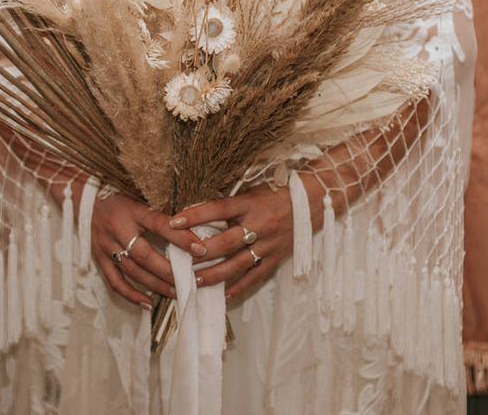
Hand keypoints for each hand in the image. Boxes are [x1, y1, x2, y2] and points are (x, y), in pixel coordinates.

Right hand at [92, 193, 206, 308]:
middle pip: (144, 254)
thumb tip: (190, 227)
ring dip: (156, 284)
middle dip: (169, 270)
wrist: (85, 197)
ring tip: (177, 292)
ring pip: (132, 271)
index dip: (180, 237)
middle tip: (191, 280)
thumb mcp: (139, 197)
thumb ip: (159, 214)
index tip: (200, 249)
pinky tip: (148, 303)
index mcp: (131, 210)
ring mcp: (106, 245)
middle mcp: (117, 229)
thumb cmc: (119, 196)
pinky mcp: (98, 257)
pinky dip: (131, 294)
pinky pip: (114, 281)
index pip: (159, 224)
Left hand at [169, 183, 319, 299]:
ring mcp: (269, 244)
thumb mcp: (252, 192)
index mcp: (250, 204)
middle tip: (180, 260)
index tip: (173, 222)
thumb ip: (230, 205)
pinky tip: (225, 294)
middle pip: (226, 242)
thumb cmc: (277, 192)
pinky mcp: (277, 258)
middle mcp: (259, 225)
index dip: (195, 216)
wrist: (314, 200)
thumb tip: (200, 216)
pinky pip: (256, 275)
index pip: (218, 209)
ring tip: (196, 281)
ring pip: (238, 264)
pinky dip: (240, 286)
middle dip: (201, 252)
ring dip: (216, 274)